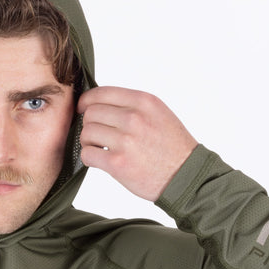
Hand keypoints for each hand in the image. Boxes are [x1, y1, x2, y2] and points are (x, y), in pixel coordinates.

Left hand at [78, 87, 196, 201]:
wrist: (185, 176)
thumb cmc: (172, 147)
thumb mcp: (158, 113)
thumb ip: (132, 106)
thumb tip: (99, 103)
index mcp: (143, 102)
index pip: (101, 93)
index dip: (86, 101)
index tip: (83, 109)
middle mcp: (134, 118)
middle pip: (91, 113)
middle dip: (89, 124)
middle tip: (97, 135)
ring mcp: (125, 141)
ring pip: (86, 132)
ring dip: (88, 141)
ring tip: (100, 148)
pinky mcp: (117, 163)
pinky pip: (87, 154)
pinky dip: (89, 158)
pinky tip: (100, 160)